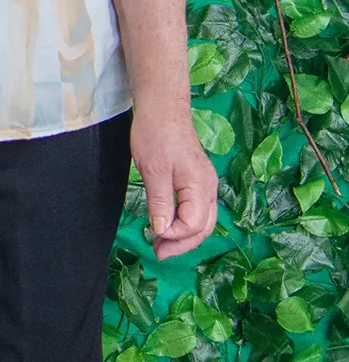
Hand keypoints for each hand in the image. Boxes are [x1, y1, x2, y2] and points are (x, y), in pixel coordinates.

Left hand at [131, 105, 217, 258]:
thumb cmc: (156, 134)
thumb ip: (160, 202)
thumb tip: (162, 230)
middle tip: (157, 253)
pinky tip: (168, 226)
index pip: (193, 225)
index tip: (152, 237)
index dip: (174, 236)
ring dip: (183, 236)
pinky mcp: (197, 181)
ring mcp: (205, 184)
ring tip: (160, 245)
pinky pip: (197, 210)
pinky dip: (184, 223)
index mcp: (201, 186)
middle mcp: (209, 188)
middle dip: (182, 244)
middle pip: (203, 227)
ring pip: (202, 221)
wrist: (162, 108)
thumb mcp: (153, 171)